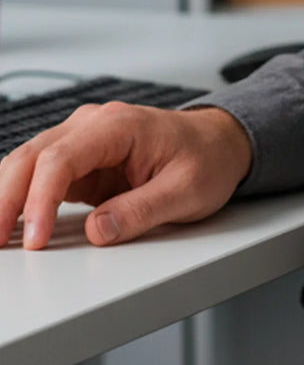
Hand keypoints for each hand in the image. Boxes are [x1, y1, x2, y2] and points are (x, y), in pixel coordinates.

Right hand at [0, 104, 252, 249]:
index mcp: (120, 125)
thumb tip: (98, 231)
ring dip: (5, 198)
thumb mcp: (188, 191)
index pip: (62, 158)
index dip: (41, 200)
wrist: (221, 144)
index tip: (36, 238)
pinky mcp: (80, 161)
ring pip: (26, 164)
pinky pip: (39, 176)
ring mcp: (83, 141)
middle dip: (6, 200)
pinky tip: (7, 222)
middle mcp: (93, 125)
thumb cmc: (209, 160)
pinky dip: (20, 198)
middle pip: (31, 157)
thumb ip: (143, 210)